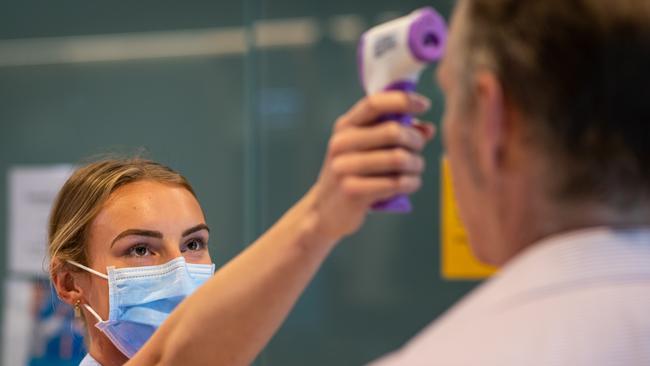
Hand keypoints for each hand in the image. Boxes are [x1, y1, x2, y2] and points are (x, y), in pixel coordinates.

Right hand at [304, 91, 435, 242]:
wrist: (325, 211)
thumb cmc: (355, 175)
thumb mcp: (368, 150)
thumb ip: (395, 135)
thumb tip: (427, 129)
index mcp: (345, 126)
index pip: (374, 103)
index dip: (403, 100)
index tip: (425, 105)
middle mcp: (342, 143)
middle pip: (393, 131)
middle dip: (416, 140)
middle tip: (418, 150)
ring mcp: (344, 167)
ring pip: (399, 158)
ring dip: (416, 164)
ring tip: (415, 169)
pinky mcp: (352, 191)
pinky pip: (396, 183)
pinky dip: (411, 183)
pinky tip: (409, 184)